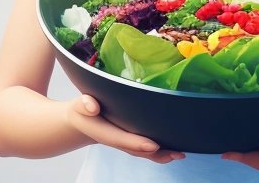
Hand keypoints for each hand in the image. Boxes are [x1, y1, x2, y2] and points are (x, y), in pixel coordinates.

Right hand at [67, 94, 185, 163]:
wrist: (82, 121)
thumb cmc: (82, 110)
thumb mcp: (79, 105)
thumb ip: (83, 104)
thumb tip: (92, 106)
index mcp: (103, 132)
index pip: (122, 139)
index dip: (137, 143)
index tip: (154, 145)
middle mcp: (116, 139)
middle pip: (136, 149)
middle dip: (156, 152)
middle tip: (175, 152)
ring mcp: (124, 141)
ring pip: (143, 150)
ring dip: (161, 154)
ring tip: (179, 154)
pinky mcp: (131, 138)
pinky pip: (145, 147)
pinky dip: (160, 150)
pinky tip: (174, 150)